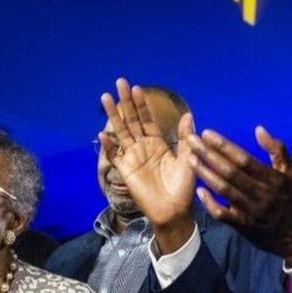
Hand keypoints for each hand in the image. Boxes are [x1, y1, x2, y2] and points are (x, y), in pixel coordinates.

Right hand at [101, 78, 196, 252]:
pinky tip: (103, 134)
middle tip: (119, 82)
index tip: (137, 88)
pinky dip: (108, 146)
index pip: (147, 119)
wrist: (174, 211)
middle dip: (126, 102)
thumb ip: (185, 138)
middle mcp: (143, 147)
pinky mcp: (126, 171)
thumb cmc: (183, 188)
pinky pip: (115, 156)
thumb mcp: (188, 159)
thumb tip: (189, 114)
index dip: (142, 104)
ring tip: (105, 97)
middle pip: (131, 120)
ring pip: (121, 132)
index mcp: (158, 144)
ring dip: (113, 115)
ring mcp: (133, 158)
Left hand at [189, 125, 291, 265]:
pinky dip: (209, 203)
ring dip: (205, 174)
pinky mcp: (243, 225)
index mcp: (273, 179)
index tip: (207, 134)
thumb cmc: (291, 199)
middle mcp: (261, 194)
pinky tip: (198, 191)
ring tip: (190, 159)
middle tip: (192, 141)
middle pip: (230, 172)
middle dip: (209, 155)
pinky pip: (222, 214)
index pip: (244, 159)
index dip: (224, 146)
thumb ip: (277, 150)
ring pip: (224, 190)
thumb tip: (258, 129)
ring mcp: (251, 211)